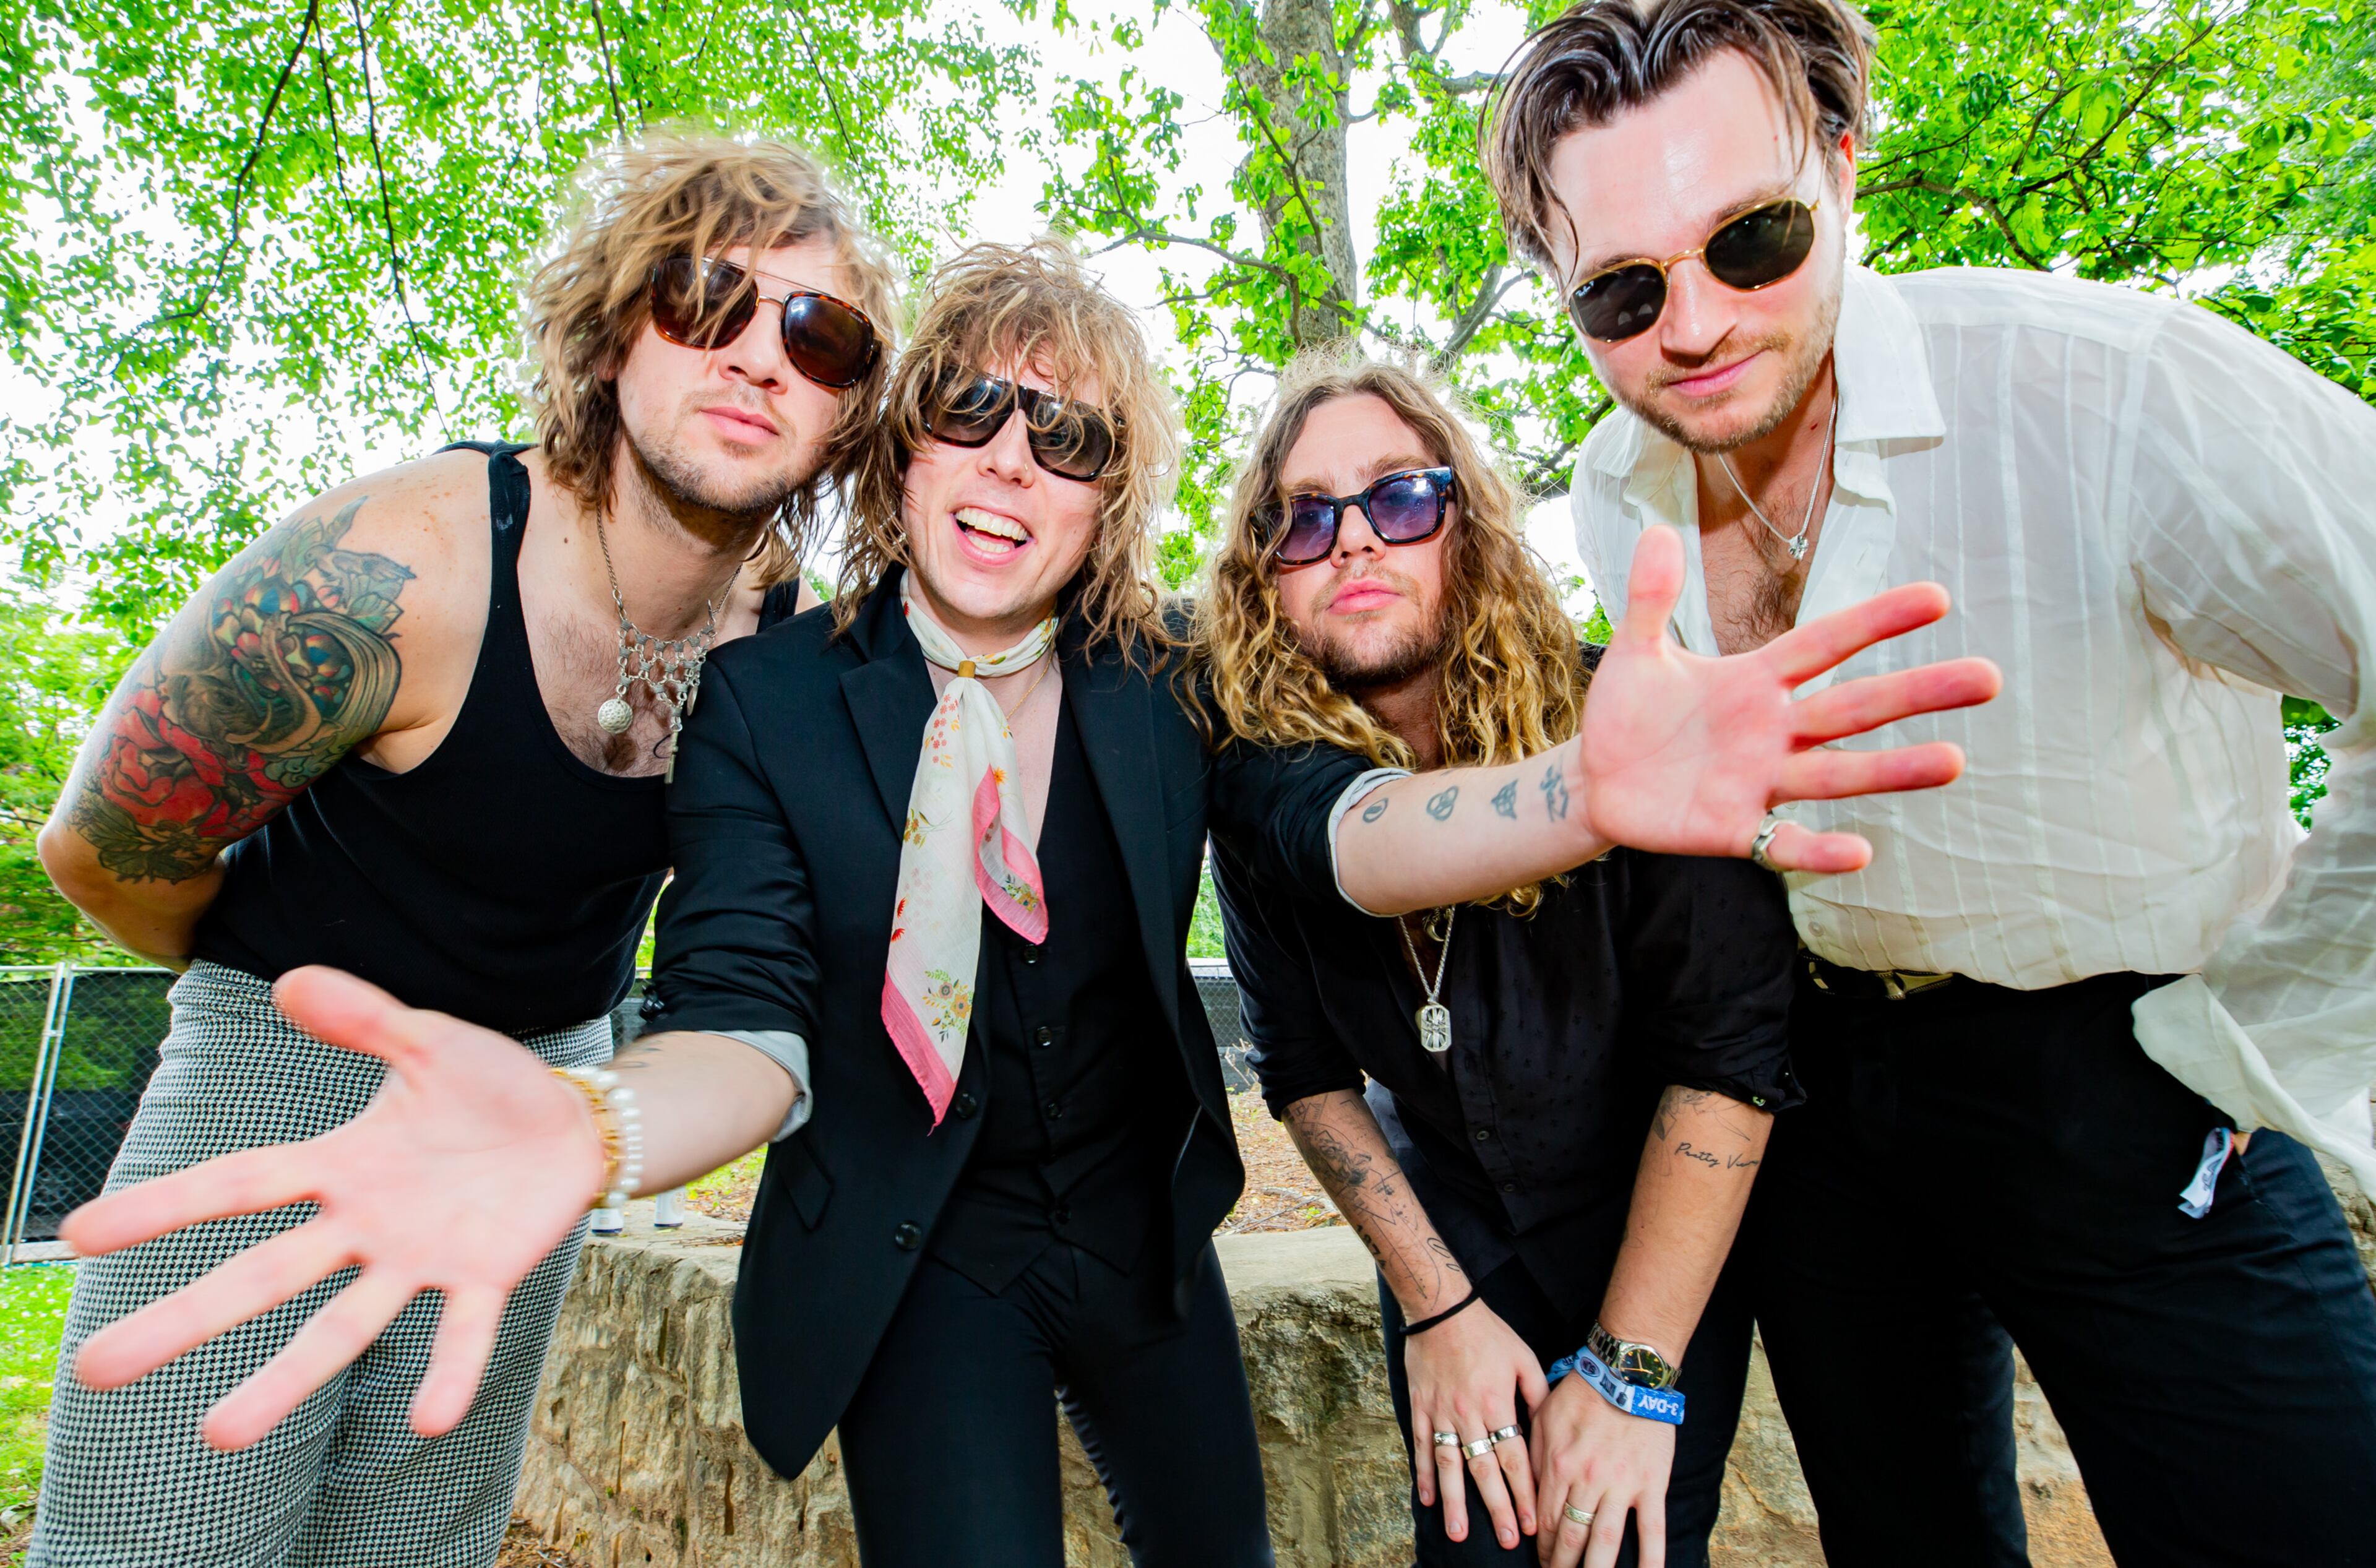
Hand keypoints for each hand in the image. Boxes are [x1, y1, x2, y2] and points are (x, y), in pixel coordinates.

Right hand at [59, 965, 605, 1449]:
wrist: (577, 1121)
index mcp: (342, 1165)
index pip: (236, 1186)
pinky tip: (425, 1419)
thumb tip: (289, 979)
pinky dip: (447, 1373)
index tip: (76, 1236)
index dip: (161, 1209)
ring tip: (221, 1434)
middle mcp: (366, 1224)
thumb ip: (363, 1018)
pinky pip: (462, 1332)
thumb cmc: (491, 1085)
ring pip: (343, 1327)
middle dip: (183, 1320)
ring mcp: (420, 1258)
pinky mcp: (485, 1276)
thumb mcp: (427, 1040)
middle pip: (261, 1276)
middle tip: (94, 1372)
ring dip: (285, 1381)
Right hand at [1407, 1300, 1548, 1549]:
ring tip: (1459, 1534)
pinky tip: (1427, 1499)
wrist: (1441, 1307)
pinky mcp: (1420, 1406)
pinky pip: (1421, 1445)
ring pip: (1449, 1465)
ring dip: (1455, 1502)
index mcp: (1497, 1403)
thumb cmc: (1488, 1331)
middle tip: (1507, 1540)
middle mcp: (1468, 1413)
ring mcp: (1441, 1412)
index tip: (1531, 1522)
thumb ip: (1538, 1394)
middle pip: (1484, 1470)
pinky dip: (1424, 1473)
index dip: (1523, 1492)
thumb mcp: (1524, 1357)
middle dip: (1496, 1508)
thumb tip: (1547, 1428)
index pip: (1514, 1458)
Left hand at [1531, 1373, 1676, 1567]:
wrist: (1626, 1372)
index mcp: (1557, 1466)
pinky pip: (1651, 1529)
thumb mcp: (1542, 1418)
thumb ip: (1532, 1456)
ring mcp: (1621, 1485)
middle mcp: (1587, 1481)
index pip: (1544, 1521)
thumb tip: (1524, 1489)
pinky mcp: (1650, 1484)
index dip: (1542, 1548)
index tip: (1542, 1562)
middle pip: (1571, 1538)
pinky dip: (1650, 1559)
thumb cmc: (1580, 1393)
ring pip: (1605, 1541)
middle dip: (1563, 1565)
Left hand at [1577, 526, 2001, 873]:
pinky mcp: (1734, 830)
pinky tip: (1860, 851)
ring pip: (1837, 773)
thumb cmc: (1627, 713)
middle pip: (1856, 707)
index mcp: (1756, 680)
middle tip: (1988, 677)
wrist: (1595, 781)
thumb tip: (1656, 531)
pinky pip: (1784, 842)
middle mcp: (1774, 730)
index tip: (1939, 597)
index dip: (1877, 621)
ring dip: (1893, 770)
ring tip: (1953, 762)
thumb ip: (1651, 598)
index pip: (1827, 644)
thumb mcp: (1635, 651)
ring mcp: (1760, 782)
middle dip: (1918, 692)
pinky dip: (1818, 848)